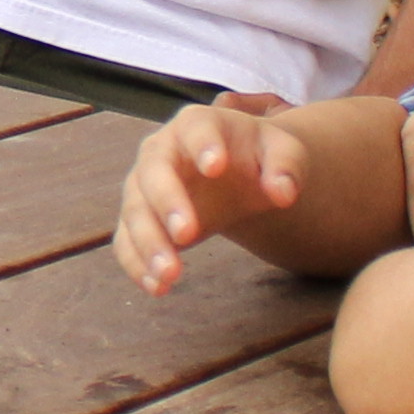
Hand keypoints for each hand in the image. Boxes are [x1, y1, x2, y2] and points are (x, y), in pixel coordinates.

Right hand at [118, 101, 308, 291]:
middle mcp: (160, 151)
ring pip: (135, 211)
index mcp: (197, 125)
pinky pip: (127, 241)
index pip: (196, 129)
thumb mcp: (281, 152)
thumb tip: (284, 193)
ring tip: (171, 276)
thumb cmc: (255, 156)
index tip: (216, 167)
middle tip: (187, 235)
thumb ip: (286, 166)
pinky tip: (158, 288)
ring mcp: (143, 186)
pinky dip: (137, 264)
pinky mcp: (138, 219)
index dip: (203, 145)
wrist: (233, 173)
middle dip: (167, 203)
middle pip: (153, 173)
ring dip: (148, 244)